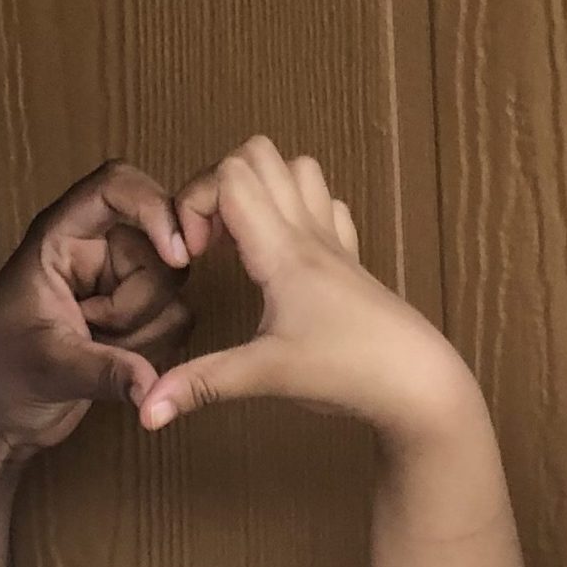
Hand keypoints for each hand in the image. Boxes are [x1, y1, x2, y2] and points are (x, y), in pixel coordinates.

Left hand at [0, 161, 193, 462]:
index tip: (176, 254)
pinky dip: (153, 348)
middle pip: (158, 247)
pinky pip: (173, 321)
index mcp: (59, 238)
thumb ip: (107, 371)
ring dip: (143, 331)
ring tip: (92, 347)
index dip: (154, 207)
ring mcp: (115, 286)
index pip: (116, 186)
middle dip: (139, 301)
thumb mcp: (49, 367)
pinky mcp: (131, 319)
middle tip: (92, 328)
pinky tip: (113, 364)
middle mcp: (93, 253)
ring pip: (171, 290)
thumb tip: (153, 384)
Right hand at [140, 136, 477, 442]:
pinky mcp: (352, 262)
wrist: (421, 384)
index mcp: (284, 251)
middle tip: (210, 242)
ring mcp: (335, 243)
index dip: (193, 201)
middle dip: (218, 183)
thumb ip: (201, 386)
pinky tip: (284, 254)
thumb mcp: (266, 377)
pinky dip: (298, 210)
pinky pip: (327, 205)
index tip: (192, 255)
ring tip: (241, 240)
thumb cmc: (349, 372)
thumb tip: (145, 412)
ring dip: (260, 187)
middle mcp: (310, 233)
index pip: (230, 175)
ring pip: (298, 168)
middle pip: (259, 154)